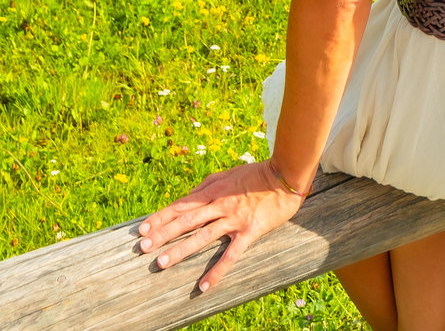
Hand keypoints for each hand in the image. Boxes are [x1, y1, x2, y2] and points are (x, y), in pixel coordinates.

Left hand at [137, 159, 303, 295]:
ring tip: (162, 263)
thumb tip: (190, 196)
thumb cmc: (257, 174)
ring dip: (181, 250)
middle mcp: (220, 204)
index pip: (181, 205)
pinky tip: (204, 287)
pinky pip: (231, 255)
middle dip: (163, 233)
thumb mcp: (229, 174)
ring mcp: (234, 219)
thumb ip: (208, 184)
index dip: (161, 217)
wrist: (286, 176)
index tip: (142, 229)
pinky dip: (217, 272)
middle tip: (142, 247)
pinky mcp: (249, 232)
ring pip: (203, 237)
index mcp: (214, 190)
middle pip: (186, 220)